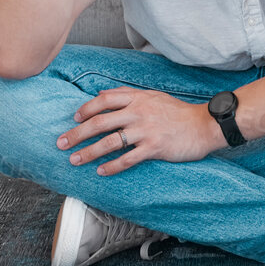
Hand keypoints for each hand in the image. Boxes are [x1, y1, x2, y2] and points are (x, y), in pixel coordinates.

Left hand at [58, 87, 222, 173]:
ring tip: (74, 160)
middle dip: (77, 133)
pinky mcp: (154, 148)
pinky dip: (112, 166)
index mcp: (138, 98)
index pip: (104, 100)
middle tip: (60, 143)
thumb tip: (101, 94)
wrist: (204, 126)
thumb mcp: (153, 96)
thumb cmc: (178, 112)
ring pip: (110, 142)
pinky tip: (100, 171)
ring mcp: (146, 130)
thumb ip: (128, 95)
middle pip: (100, 122)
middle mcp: (139, 112)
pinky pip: (127, 159)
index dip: (86, 109)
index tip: (73, 119)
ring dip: (88, 152)